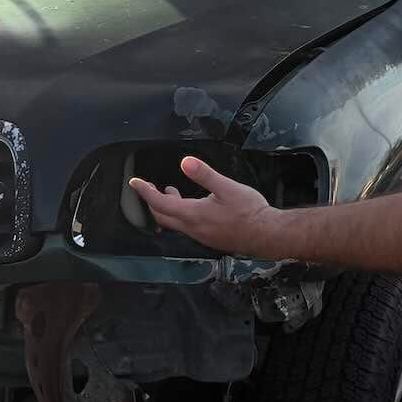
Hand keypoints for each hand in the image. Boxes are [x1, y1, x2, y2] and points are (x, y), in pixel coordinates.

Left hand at [128, 156, 282, 256]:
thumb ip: (205, 175)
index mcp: (193, 214)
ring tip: (171, 192)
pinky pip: (186, 228)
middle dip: (153, 201)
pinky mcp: (209, 238)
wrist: (267, 235)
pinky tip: (193, 205)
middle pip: (162, 217)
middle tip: (150, 187)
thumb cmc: (249, 212)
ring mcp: (201, 236)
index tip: (134, 182)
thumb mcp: (227, 187)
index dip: (145, 192)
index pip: (160, 204)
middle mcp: (193, 228)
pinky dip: (180, 215)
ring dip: (167, 208)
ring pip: (174, 223)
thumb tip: (186, 162)